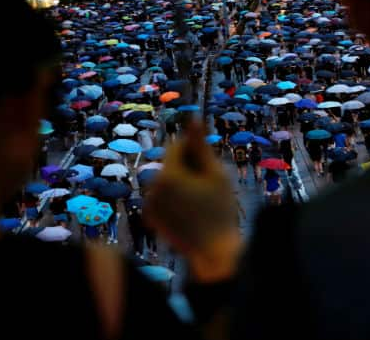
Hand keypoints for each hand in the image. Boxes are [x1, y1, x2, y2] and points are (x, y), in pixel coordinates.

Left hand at [146, 123, 242, 282]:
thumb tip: (193, 118)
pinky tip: (190, 210)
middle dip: (188, 166)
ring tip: (200, 199)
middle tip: (207, 185)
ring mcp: (149, 204)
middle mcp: (152, 188)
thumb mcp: (216, 174)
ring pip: (166, 178)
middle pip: (170, 162)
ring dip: (182, 181)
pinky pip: (162, 195)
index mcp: (168, 175)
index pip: (176, 146)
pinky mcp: (151, 216)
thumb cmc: (220, 211)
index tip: (209, 163)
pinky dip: (174, 196)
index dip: (194, 149)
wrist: (214, 251)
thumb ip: (201, 145)